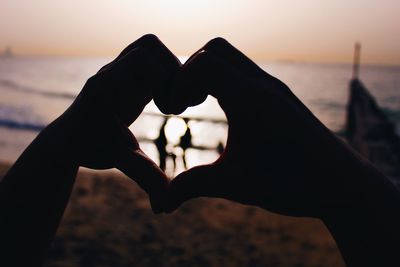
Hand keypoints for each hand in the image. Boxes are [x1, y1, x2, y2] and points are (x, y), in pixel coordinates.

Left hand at [56, 34, 179, 211]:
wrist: (68, 141)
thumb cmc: (93, 151)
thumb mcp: (122, 163)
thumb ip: (145, 180)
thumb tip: (164, 207)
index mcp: (109, 88)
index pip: (145, 57)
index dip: (168, 78)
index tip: (169, 109)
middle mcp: (111, 72)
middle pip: (149, 44)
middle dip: (172, 68)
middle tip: (173, 100)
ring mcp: (116, 69)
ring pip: (148, 47)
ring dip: (167, 68)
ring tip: (169, 99)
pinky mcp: (123, 73)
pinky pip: (147, 58)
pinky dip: (162, 73)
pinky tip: (163, 100)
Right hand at [163, 38, 369, 217]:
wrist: (341, 185)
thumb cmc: (291, 185)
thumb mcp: (235, 186)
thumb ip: (193, 187)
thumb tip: (162, 204)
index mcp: (250, 100)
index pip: (203, 62)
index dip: (179, 82)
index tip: (176, 110)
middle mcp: (263, 85)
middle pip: (215, 48)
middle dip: (190, 70)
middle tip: (186, 103)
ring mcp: (274, 87)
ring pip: (232, 57)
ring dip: (209, 73)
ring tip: (203, 104)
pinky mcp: (280, 95)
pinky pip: (245, 71)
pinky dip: (226, 80)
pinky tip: (228, 112)